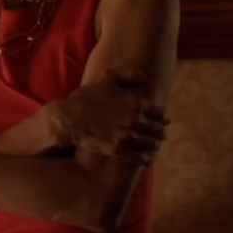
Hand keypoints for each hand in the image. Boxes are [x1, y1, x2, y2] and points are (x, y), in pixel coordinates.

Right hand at [52, 67, 169, 165]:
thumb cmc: (87, 97)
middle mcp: (133, 120)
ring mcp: (125, 136)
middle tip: (162, 136)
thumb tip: (147, 78)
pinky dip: (146, 158)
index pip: (159, 113)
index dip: (163, 118)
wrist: (68, 118)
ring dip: (155, 146)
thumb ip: (129, 74)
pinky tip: (148, 158)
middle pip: (156, 130)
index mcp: (134, 103)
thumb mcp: (107, 78)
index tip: (164, 122)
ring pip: (149, 144)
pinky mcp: (116, 149)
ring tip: (157, 147)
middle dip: (161, 133)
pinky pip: (137, 156)